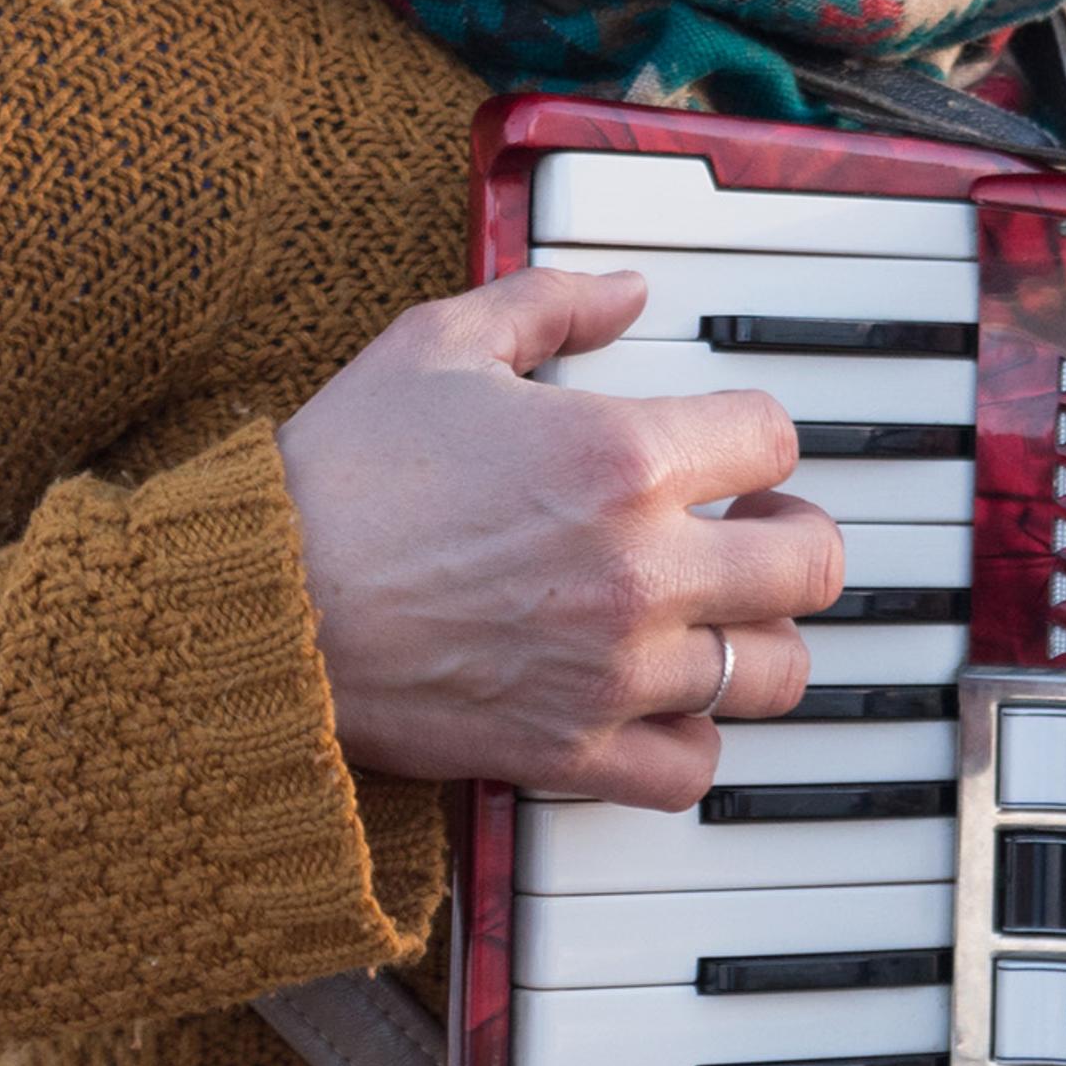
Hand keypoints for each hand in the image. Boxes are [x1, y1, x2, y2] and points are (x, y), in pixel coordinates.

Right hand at [276, 264, 837, 808]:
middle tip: (751, 530)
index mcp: (622, 455)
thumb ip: (548, 305)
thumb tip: (628, 293)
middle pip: (810, 562)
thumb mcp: (438, 345)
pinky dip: (690, 742)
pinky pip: (693, 771)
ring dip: (755, 640)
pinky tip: (659, 702)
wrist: (255, 605)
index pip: (776, 440)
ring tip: (715, 618)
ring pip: (773, 673)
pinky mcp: (572, 751)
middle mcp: (642, 568)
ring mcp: (614, 670)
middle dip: (789, 536)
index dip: (754, 436)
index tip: (725, 448)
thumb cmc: (339, 475)